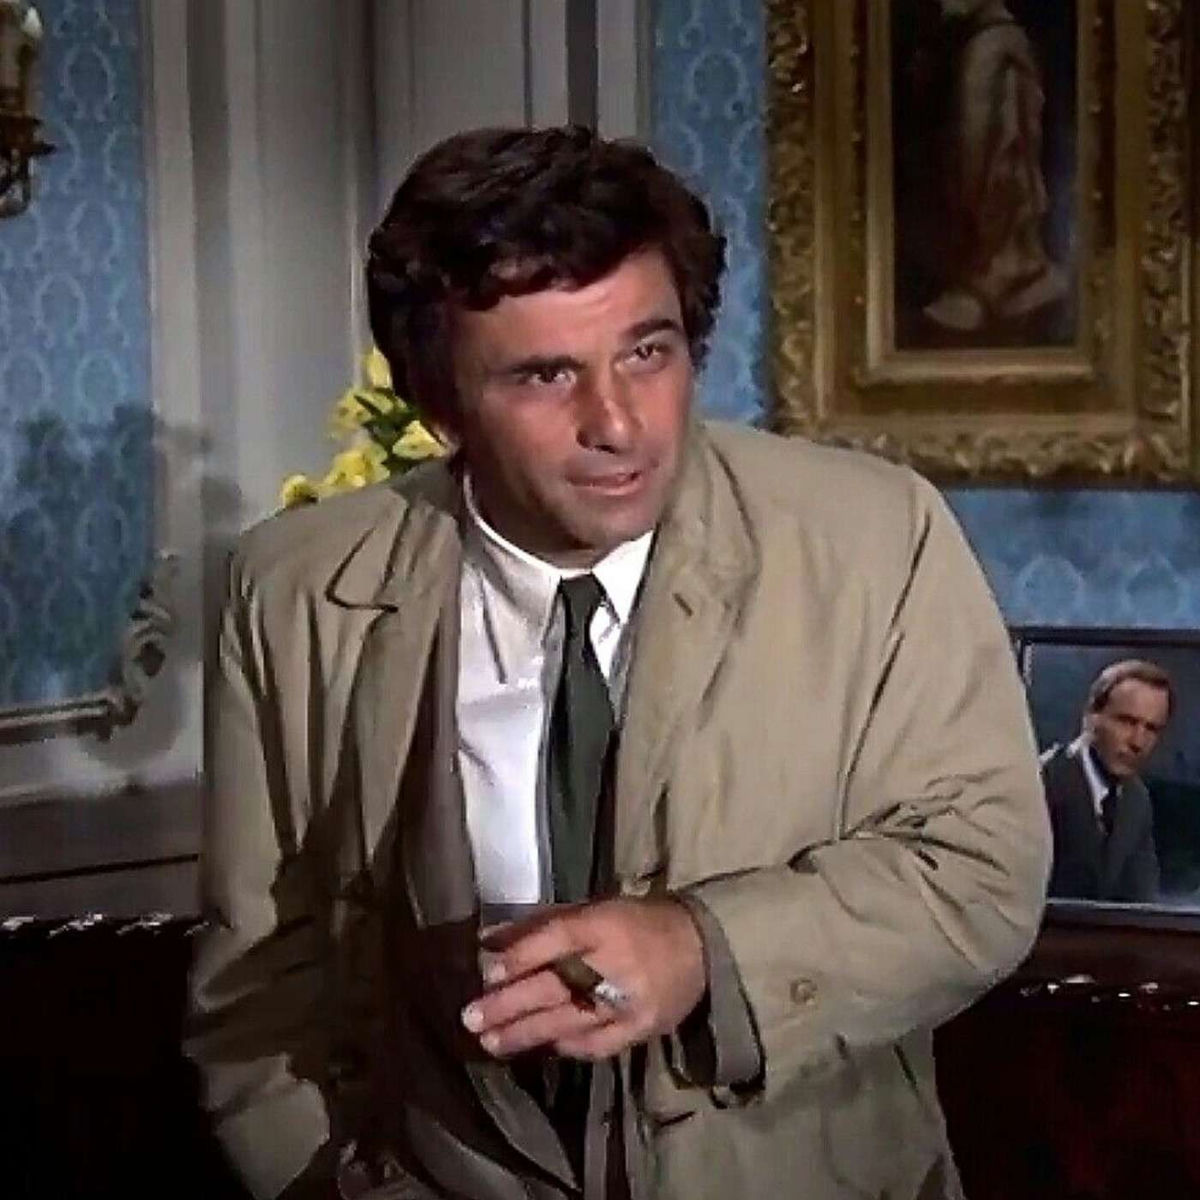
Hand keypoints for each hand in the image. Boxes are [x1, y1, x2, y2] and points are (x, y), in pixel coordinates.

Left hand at [461, 897, 705, 1061]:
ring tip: (490, 1042)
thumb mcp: (596, 909)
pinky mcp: (639, 1030)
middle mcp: (615, 964)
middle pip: (555, 987)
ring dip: (525, 1034)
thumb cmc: (638, 921)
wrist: (700, 947)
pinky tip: (540, 1047)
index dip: (520, 956)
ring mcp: (628, 1002)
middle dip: (509, 1004)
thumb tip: (492, 939)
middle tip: (471, 1018)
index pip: (557, 939)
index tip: (486, 971)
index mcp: (605, 925)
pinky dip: (565, 1046)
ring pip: (568, 1021)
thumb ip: (546, 925)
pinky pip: (594, 1044)